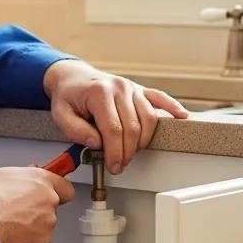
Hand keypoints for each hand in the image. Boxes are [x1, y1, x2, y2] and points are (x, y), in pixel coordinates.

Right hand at [0, 167, 74, 242]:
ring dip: (31, 227)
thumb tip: (27, 176)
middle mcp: (49, 201)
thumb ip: (22, 176)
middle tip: (17, 211)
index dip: (59, 191)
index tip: (56, 192)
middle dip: (37, 210)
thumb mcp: (1, 176)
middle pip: (51, 207)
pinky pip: (36, 242)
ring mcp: (47, 223)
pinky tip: (9, 236)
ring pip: (43, 226)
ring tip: (8, 224)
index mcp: (41, 181)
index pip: (65, 187)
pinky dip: (25, 242)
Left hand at [42, 60, 188, 174]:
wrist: (74, 76)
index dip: (114, 152)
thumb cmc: (68, 96)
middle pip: (133, 127)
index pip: (113, 129)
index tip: (113, 166)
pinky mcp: (140, 90)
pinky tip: (182, 117)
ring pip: (149, 118)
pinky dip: (173, 108)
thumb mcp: (60, 114)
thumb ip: (76, 130)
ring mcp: (132, 88)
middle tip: (119, 165)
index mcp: (99, 92)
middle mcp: (119, 87)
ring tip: (132, 152)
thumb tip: (97, 143)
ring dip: (144, 141)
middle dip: (128, 152)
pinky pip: (160, 98)